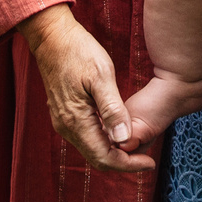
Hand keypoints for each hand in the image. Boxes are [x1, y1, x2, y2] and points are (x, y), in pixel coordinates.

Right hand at [18, 4, 155, 172]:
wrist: (52, 36)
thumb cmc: (79, 51)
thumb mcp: (101, 76)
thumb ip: (112, 110)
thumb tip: (124, 140)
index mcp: (76, 121)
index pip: (104, 158)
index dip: (128, 165)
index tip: (150, 162)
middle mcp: (66, 127)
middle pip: (97, 158)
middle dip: (123, 162)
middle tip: (147, 157)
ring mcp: (63, 121)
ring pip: (92, 149)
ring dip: (114, 152)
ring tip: (137, 144)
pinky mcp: (64, 114)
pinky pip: (86, 136)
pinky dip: (104, 140)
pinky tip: (119, 130)